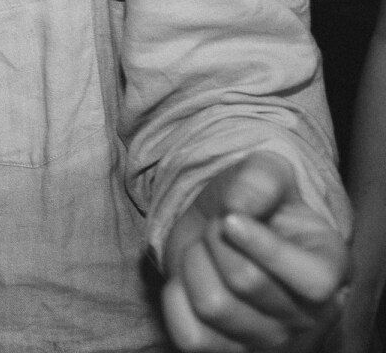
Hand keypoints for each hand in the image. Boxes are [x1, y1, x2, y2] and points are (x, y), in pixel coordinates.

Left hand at [160, 152, 347, 350]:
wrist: (216, 227)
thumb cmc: (249, 203)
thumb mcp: (263, 172)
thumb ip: (259, 178)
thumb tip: (239, 206)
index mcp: (330, 270)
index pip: (312, 281)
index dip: (265, 248)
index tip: (230, 219)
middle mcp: (307, 314)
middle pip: (246, 283)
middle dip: (215, 241)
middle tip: (216, 227)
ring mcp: (268, 339)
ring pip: (213, 307)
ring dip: (193, 266)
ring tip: (204, 252)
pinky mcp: (226, 351)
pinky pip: (191, 335)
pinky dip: (176, 299)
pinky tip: (189, 281)